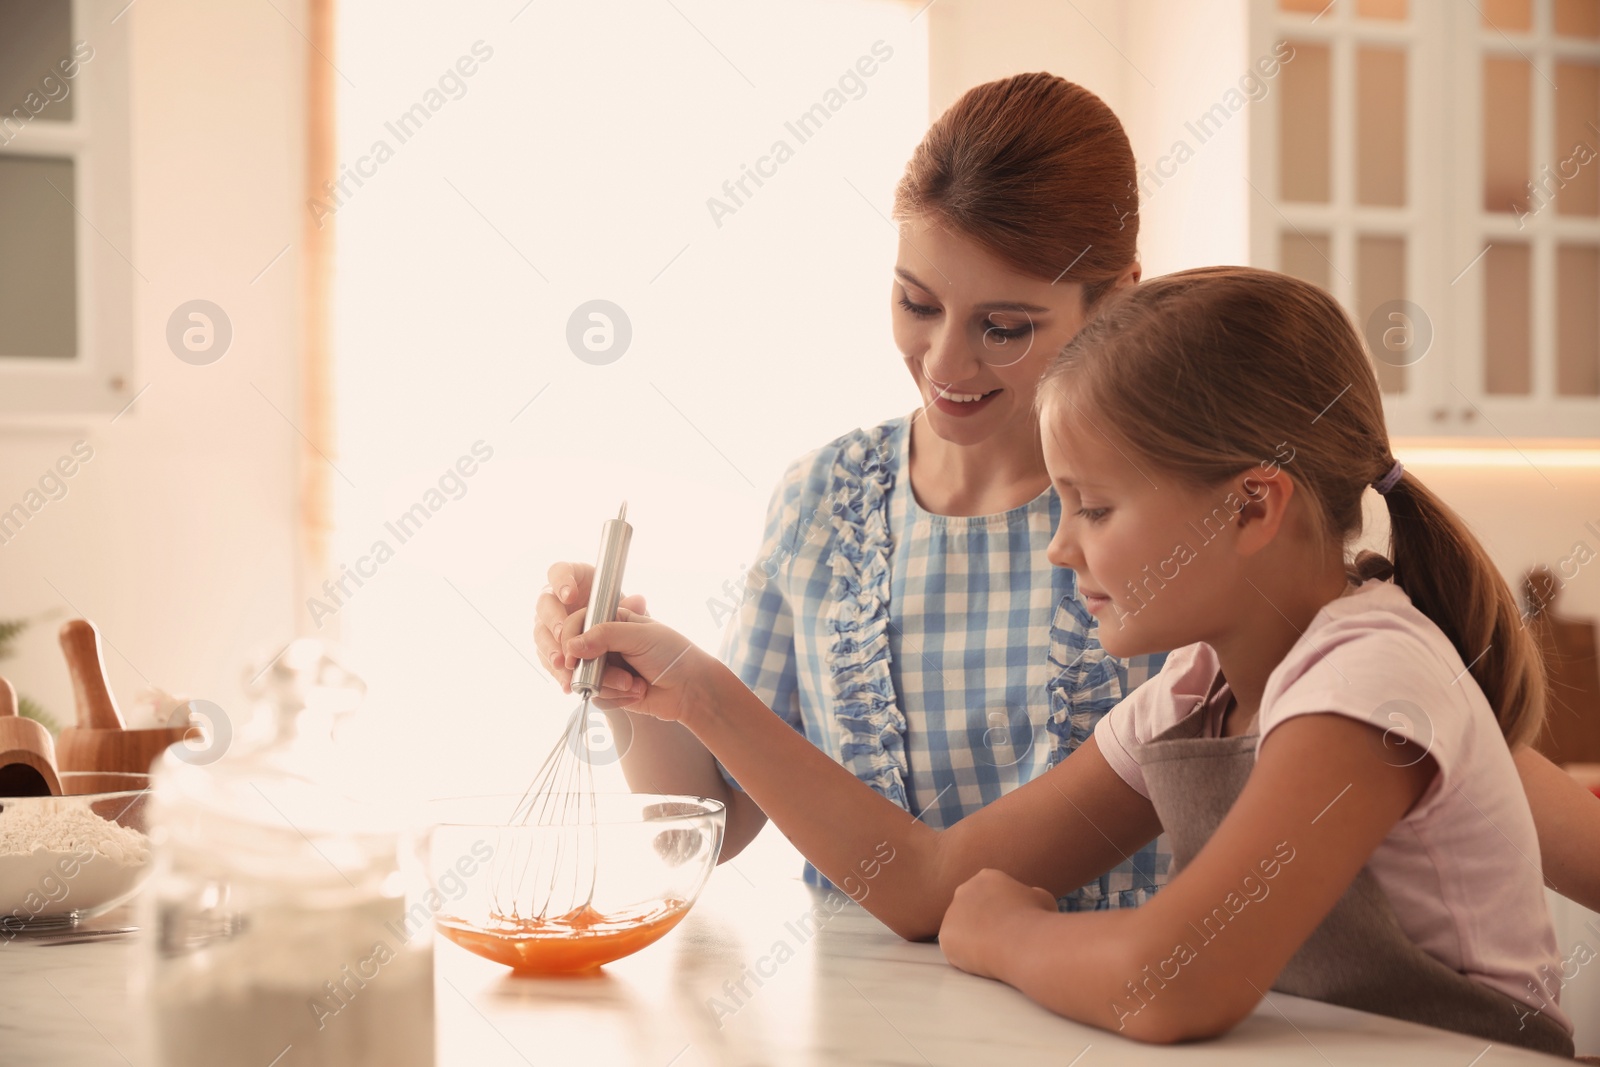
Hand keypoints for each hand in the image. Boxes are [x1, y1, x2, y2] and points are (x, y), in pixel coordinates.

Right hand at [561, 606, 719, 726]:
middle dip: (591, 668)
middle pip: (576, 653)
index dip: (570, 638)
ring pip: (585, 677)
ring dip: (610, 684)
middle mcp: (606, 642)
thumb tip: (572, 646)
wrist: (690, 689)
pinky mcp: (610, 689)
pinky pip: (598, 695)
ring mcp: (607, 667)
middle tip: (601, 676)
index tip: (570, 655)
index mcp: (614, 620)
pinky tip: (637, 692)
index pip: (579, 622)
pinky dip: (617, 696)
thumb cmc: (672, 654)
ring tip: (634, 683)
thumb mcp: (640, 636)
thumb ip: (605, 635)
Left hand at [938, 868, 1056, 979]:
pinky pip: (954, 947)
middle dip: (982, 923)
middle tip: (1000, 940)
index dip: (1000, 911)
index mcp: (987, 878)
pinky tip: (983, 960)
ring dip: (973, 940)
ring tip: (994, 952)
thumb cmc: (1037, 919)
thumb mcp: (1042, 898)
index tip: (1011, 925)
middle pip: (971, 909)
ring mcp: (952, 912)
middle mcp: (964, 890)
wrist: (1023, 942)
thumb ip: (1030, 895)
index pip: (988, 894)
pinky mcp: (945, 936)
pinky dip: (967, 956)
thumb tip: (1029, 897)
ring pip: (961, 929)